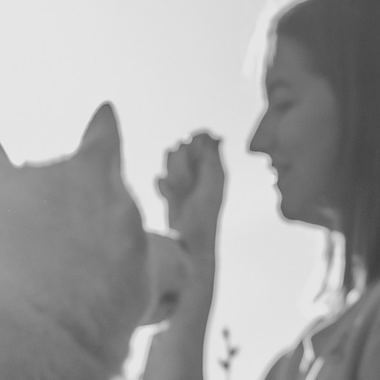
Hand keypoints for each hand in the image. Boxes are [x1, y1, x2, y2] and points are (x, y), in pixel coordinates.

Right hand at [155, 132, 224, 258]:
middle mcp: (200, 174)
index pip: (204, 141)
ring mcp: (185, 184)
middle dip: (180, 160)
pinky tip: (167, 195)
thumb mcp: (211, 185)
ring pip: (172, 164)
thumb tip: (216, 136)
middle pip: (185, 150)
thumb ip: (211, 160)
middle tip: (185, 176)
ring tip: (176, 187)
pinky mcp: (172, 195)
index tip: (187, 144)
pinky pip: (163, 181)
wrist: (190, 243)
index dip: (195, 141)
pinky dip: (164, 187)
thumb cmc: (204, 215)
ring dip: (172, 173)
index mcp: (214, 170)